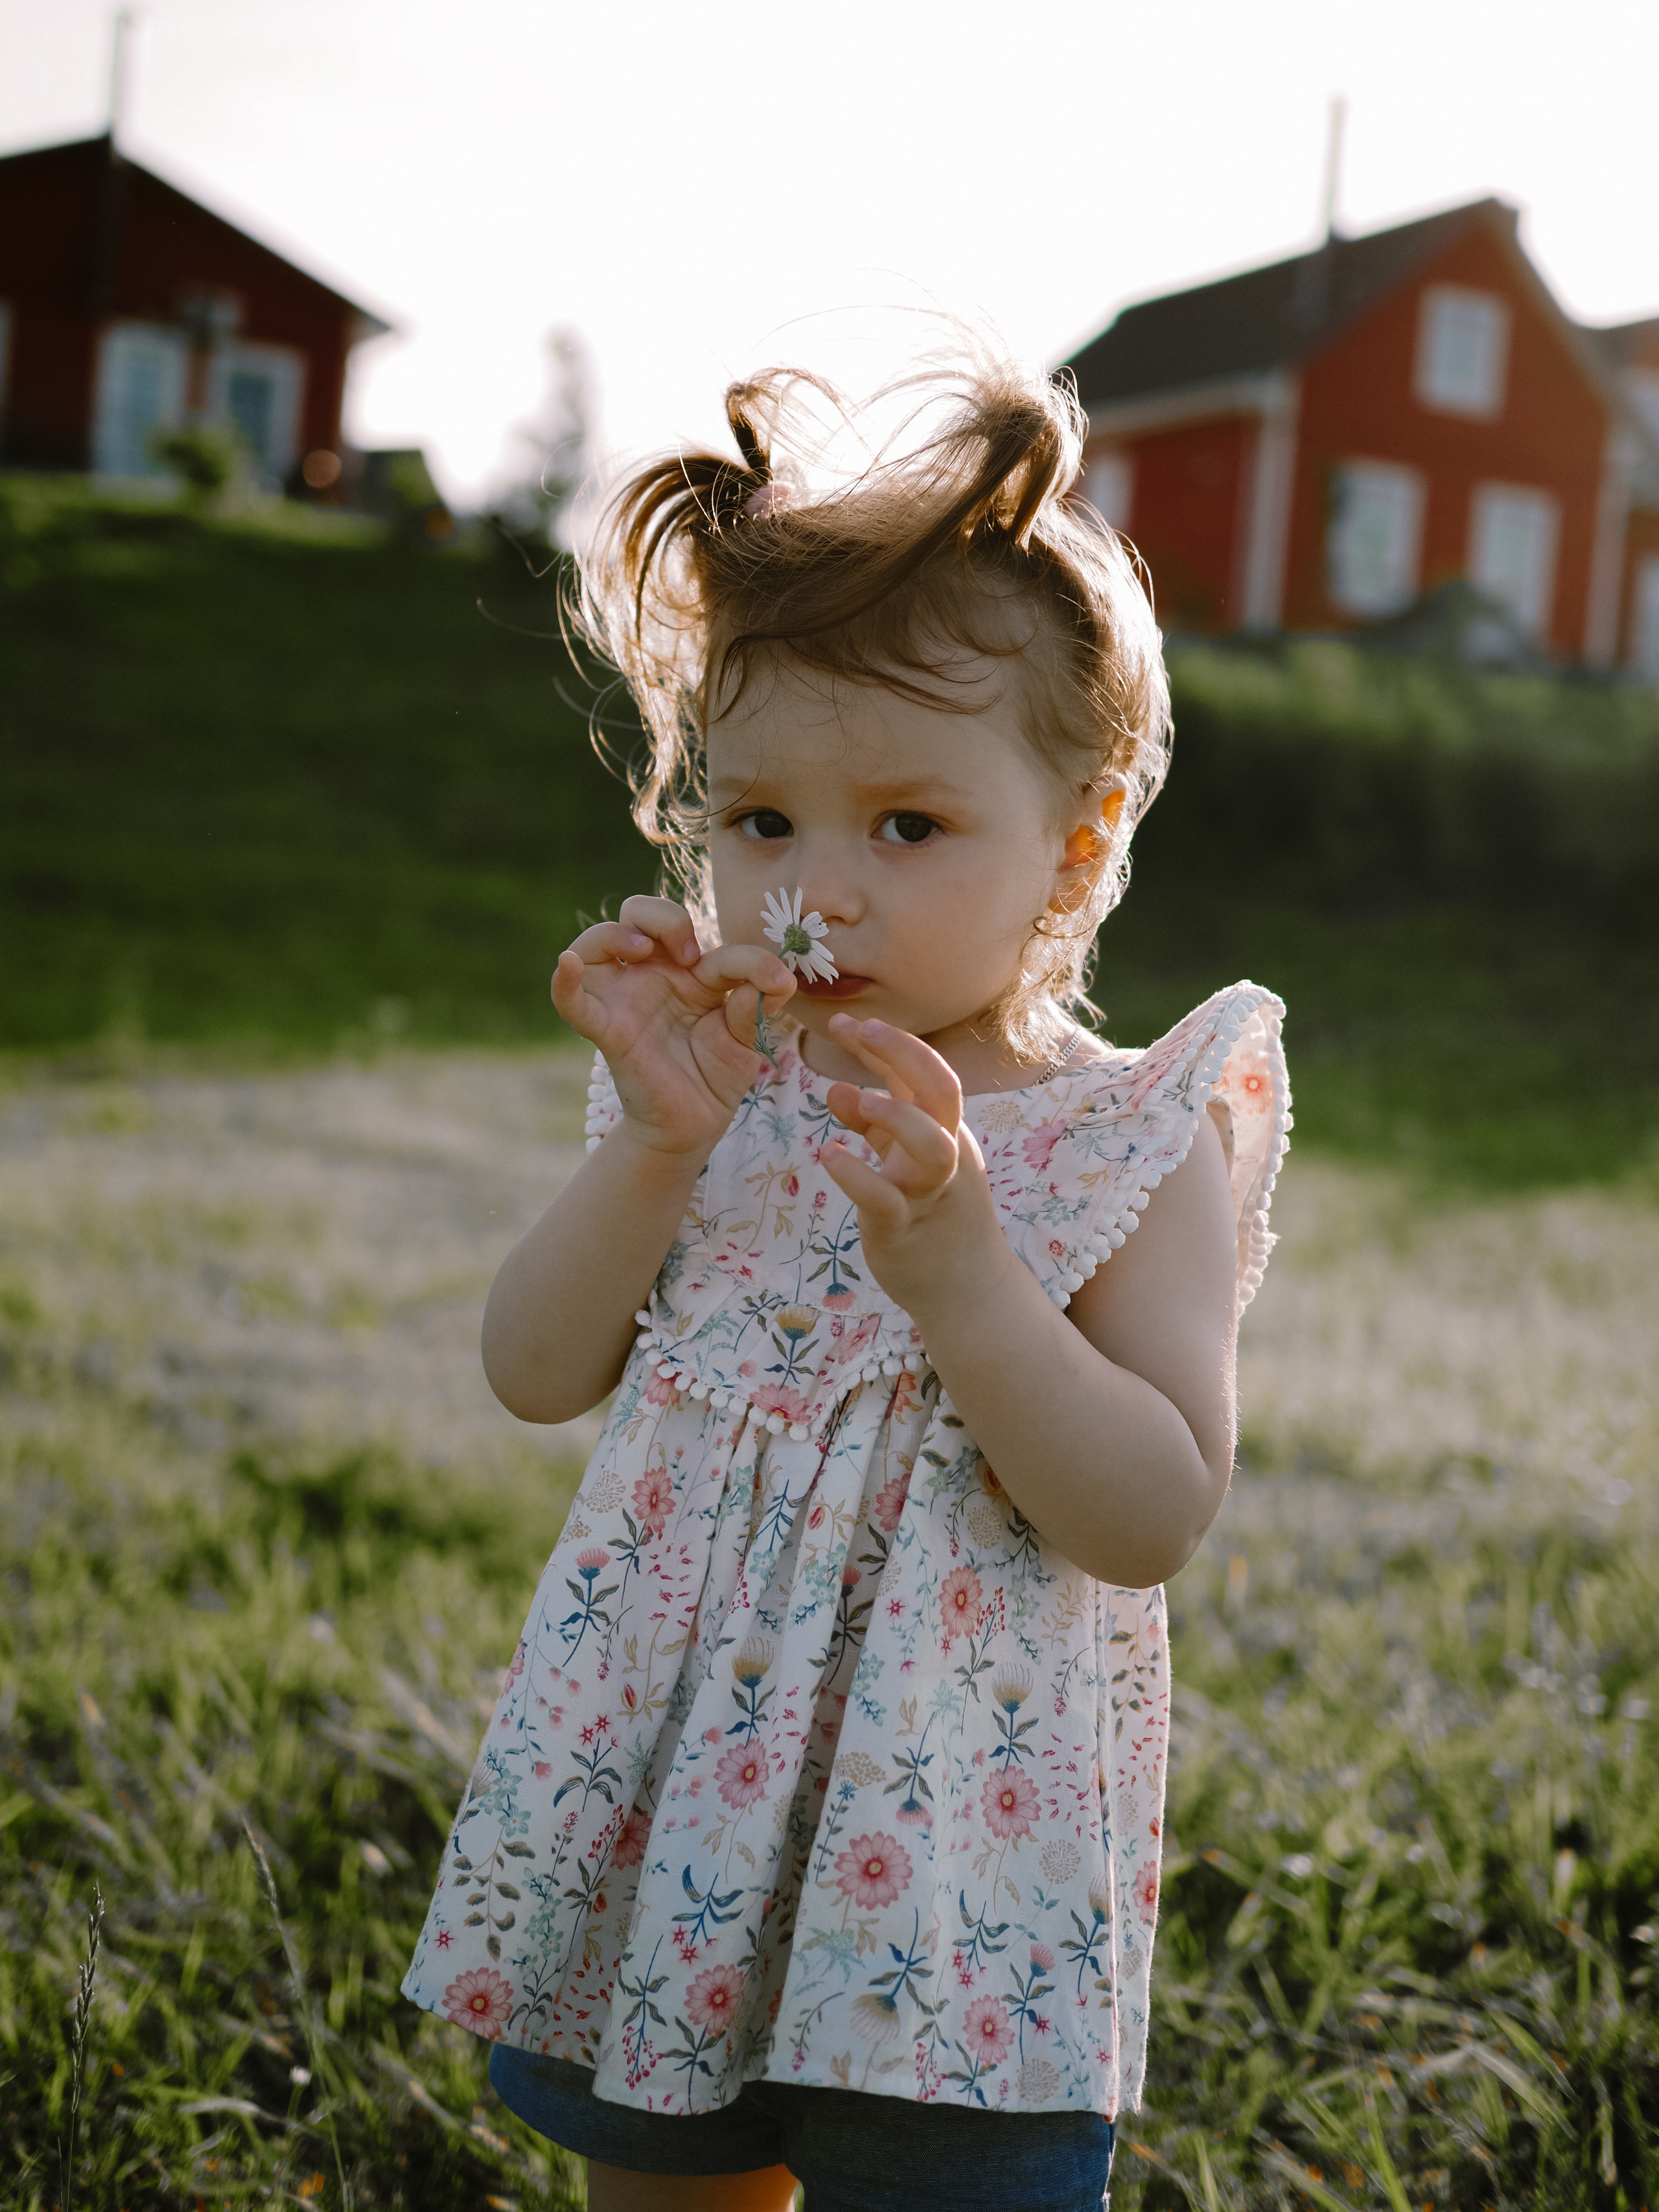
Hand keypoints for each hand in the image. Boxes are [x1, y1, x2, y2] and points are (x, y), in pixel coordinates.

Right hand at [552, 896, 794, 1159]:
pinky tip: (566, 963)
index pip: (709, 942)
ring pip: (596, 942)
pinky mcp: (607, 1031)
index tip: (775, 982)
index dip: (745, 956)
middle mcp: (651, 976)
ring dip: (616, 934)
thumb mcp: (745, 1036)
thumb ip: (756, 1005)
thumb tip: (781, 981)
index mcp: (687, 971)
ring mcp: (624, 1000)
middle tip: (690, 955)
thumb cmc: (715, 1074)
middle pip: (635, 914)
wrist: (695, 1124)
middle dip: (663, 917)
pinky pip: (574, 1003)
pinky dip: (564, 982)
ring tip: (642, 950)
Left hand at [818, 1015, 1006, 1316]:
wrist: (968, 1291)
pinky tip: (827, 1156)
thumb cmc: (935, 1218)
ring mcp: (930, 1194)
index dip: (891, 1043)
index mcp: (947, 1133)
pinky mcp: (906, 1230)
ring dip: (893, 1115)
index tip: (847, 1023)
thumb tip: (840, 1089)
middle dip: (902, 1053)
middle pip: (941, 1091)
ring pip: (929, 1146)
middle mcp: (947, 1156)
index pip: (929, 1073)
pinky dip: (856, 1174)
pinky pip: (885, 1199)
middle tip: (857, 1029)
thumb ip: (877, 1127)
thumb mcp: (906, 1164)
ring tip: (848, 1096)